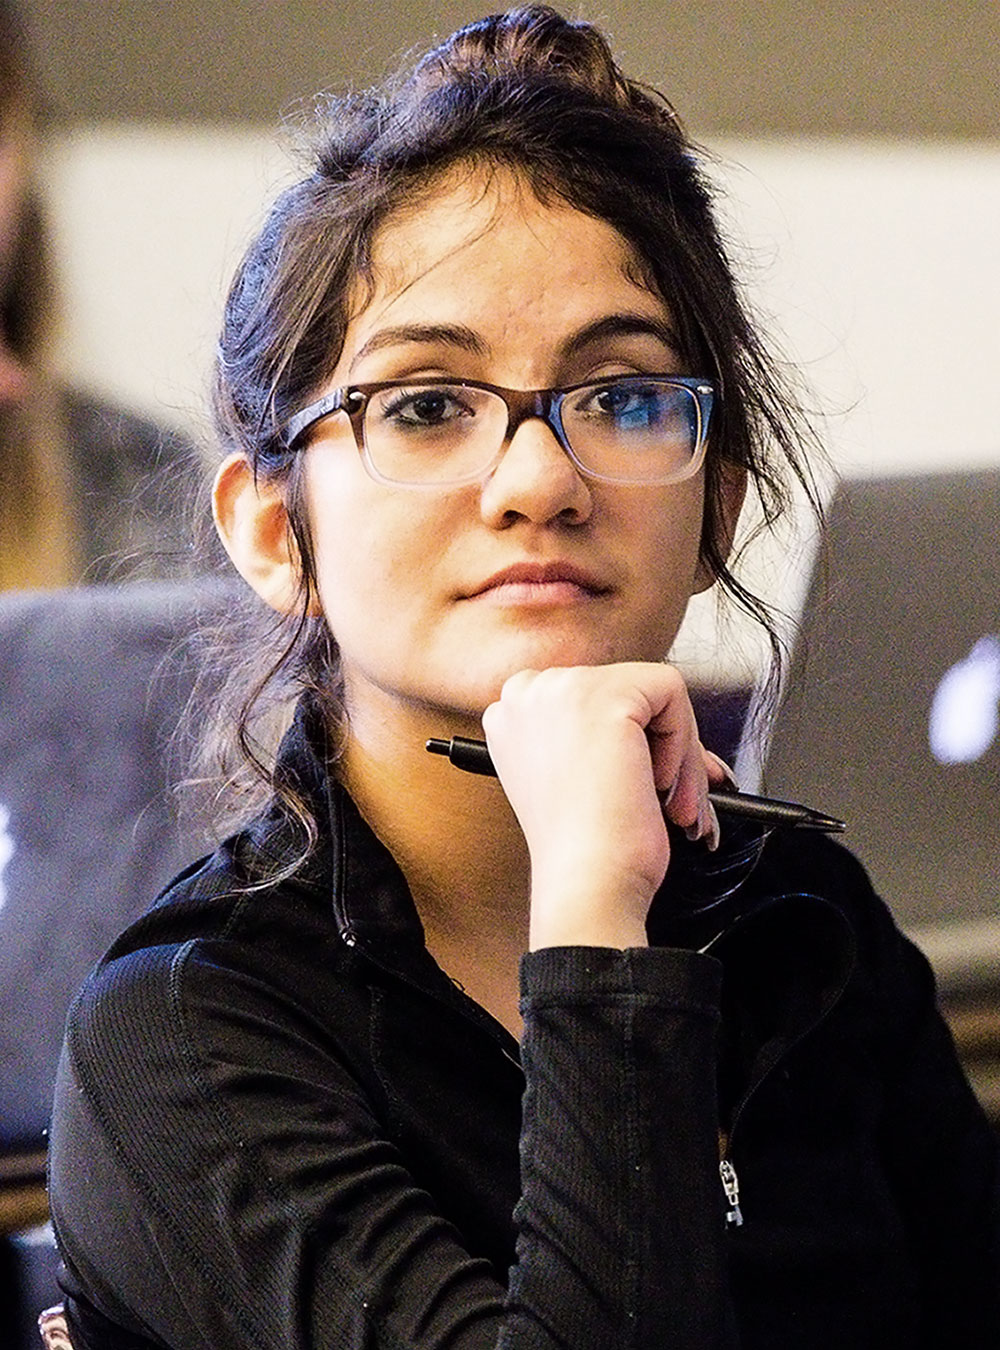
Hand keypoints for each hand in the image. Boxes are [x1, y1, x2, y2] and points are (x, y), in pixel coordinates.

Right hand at [481, 663, 723, 949]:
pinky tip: (658, 784)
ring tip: (670, 802)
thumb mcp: (581, 777)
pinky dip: (683, 742)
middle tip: (669, 797)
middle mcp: (526, 694)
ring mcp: (560, 688)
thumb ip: (605, 739)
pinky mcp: (604, 696)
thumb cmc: (583, 852)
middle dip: (660, 746)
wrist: (584, 883)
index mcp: (511, 717)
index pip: (592, 699)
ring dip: (676, 751)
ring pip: (653, 691)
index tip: (641, 781)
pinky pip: (672, 692)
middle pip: (624, 691)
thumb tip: (678, 739)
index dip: (629, 739)